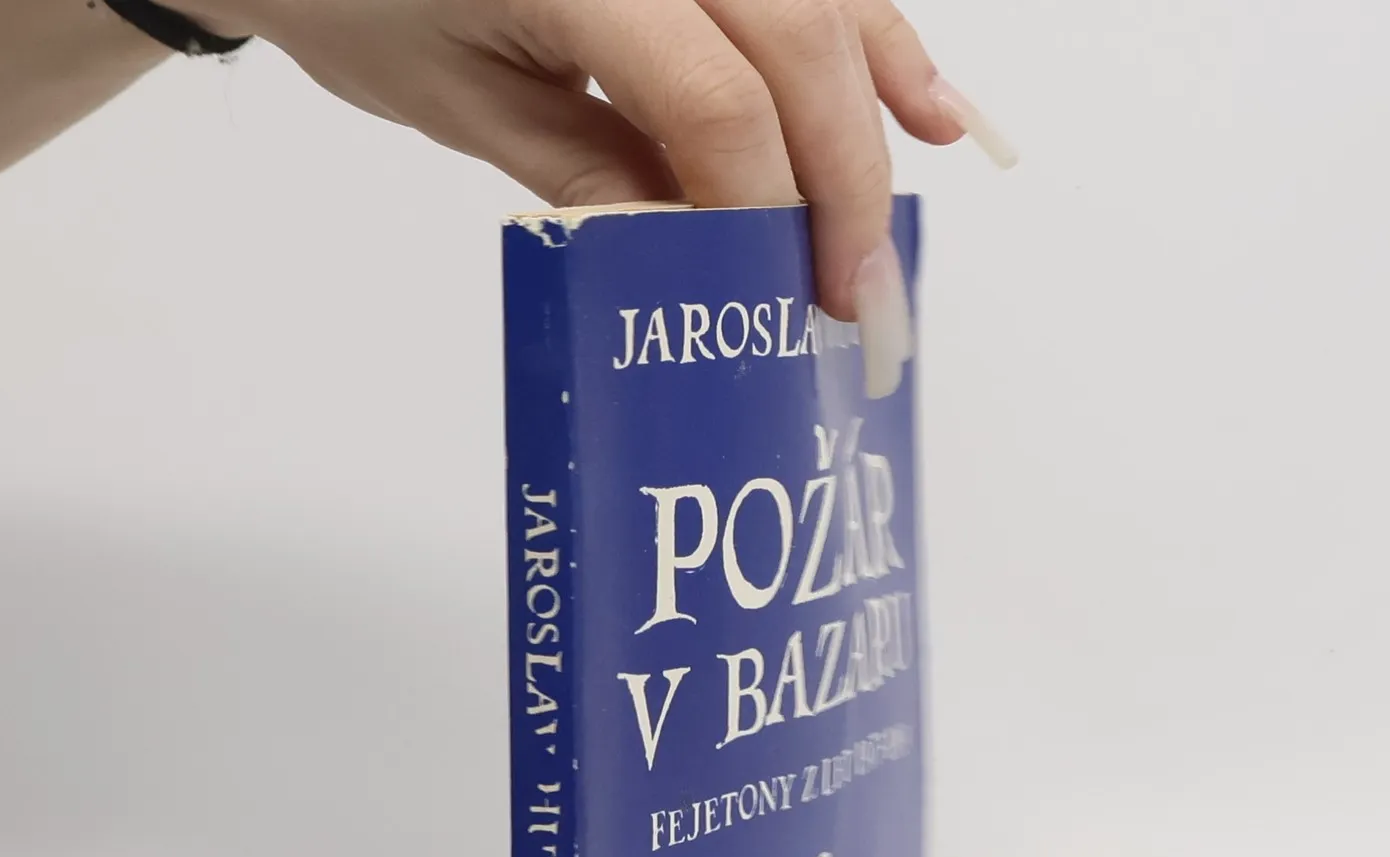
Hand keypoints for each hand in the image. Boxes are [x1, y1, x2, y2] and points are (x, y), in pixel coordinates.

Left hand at [200, 0, 1012, 395]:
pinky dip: (867, 24)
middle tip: (854, 288)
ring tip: (927, 163)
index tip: (787, 296)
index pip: (714, 99)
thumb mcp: (461, 102)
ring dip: (880, 83)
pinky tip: (916, 89)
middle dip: (843, 172)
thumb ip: (591, 174)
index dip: (764, 206)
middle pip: (796, 40)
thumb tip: (700, 257)